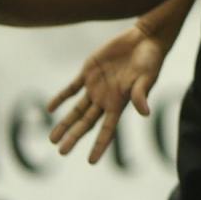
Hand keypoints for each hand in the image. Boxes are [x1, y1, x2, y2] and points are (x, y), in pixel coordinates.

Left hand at [47, 23, 171, 163]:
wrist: (144, 38)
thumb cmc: (150, 59)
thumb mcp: (147, 77)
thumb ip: (142, 94)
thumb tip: (145, 114)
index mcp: (120, 103)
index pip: (107, 130)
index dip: (99, 145)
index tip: (91, 161)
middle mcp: (106, 98)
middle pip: (86, 123)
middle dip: (74, 137)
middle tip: (61, 152)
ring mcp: (96, 86)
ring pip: (77, 110)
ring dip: (65, 123)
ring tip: (52, 139)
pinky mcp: (89, 71)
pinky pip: (72, 88)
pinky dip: (61, 98)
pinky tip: (50, 108)